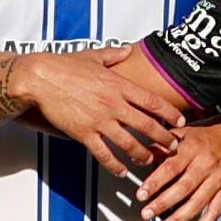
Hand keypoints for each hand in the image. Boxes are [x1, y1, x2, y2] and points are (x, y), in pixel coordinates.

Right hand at [28, 49, 197, 171]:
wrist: (39, 77)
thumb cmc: (64, 65)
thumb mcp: (93, 56)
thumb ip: (114, 54)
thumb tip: (127, 49)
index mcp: (119, 84)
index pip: (153, 102)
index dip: (171, 115)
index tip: (181, 123)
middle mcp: (113, 104)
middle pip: (148, 126)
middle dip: (164, 139)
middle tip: (172, 147)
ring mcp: (99, 120)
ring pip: (129, 144)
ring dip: (142, 155)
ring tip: (148, 161)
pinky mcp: (83, 133)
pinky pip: (104, 154)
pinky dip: (115, 165)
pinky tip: (121, 171)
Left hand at [136, 120, 220, 220]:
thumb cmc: (207, 138)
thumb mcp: (184, 133)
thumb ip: (162, 145)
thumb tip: (140, 157)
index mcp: (193, 149)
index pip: (171, 168)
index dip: (155, 182)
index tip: (141, 194)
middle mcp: (206, 165)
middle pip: (183, 188)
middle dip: (163, 203)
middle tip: (147, 214)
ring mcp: (217, 180)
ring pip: (198, 202)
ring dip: (179, 218)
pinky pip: (215, 211)